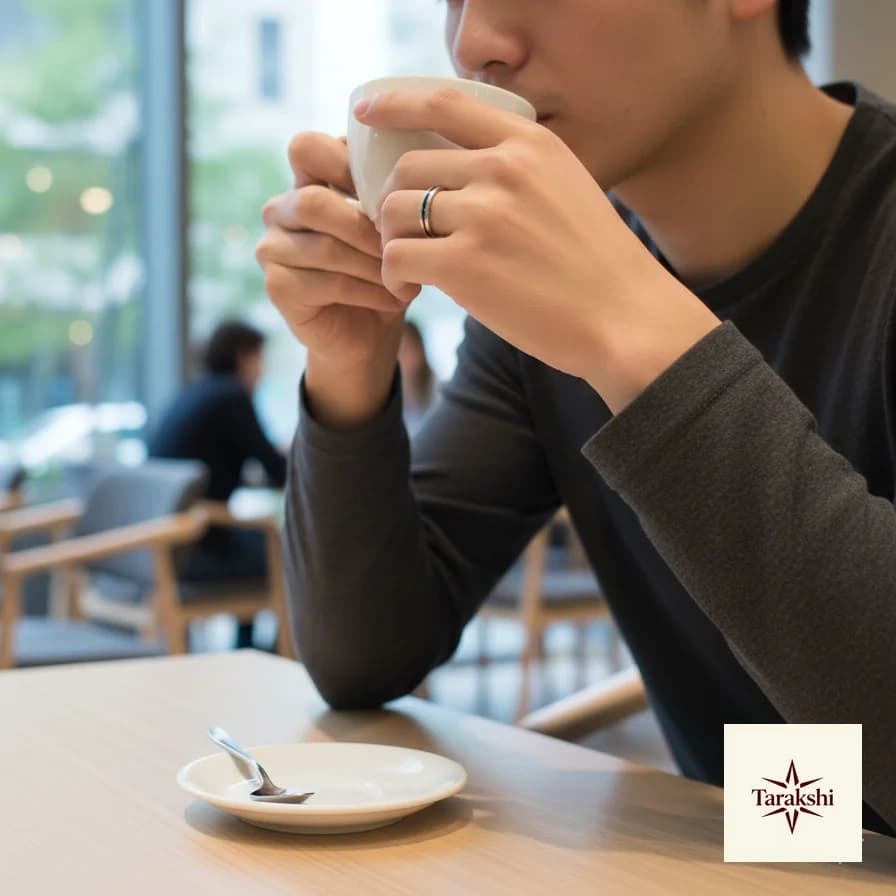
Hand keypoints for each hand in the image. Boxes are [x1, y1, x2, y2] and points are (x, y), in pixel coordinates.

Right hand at [256, 132, 417, 375]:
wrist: (368, 337)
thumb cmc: (385, 272)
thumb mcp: (393, 226)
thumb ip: (391, 193)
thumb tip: (420, 169)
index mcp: (305, 182)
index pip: (307, 148)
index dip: (347, 165)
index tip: (392, 193)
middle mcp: (280, 210)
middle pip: (313, 201)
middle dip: (367, 228)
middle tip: (405, 247)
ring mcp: (272, 249)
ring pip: (325, 247)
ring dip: (374, 265)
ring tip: (407, 278)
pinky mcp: (277, 288)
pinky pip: (326, 283)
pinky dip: (369, 292)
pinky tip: (394, 299)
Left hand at [359, 88, 719, 411]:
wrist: (627, 319)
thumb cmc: (598, 266)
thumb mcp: (567, 189)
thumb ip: (516, 171)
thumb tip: (455, 174)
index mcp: (528, 144)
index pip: (444, 102)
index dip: (395, 104)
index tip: (366, 112)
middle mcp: (502, 170)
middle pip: (407, 168)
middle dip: (393, 203)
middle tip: (403, 237)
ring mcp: (482, 215)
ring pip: (394, 212)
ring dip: (392, 242)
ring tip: (411, 271)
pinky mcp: (464, 264)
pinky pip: (396, 256)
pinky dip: (393, 275)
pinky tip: (411, 290)